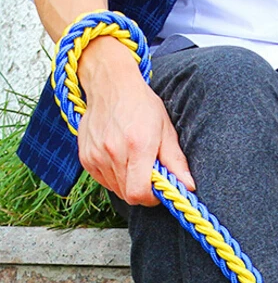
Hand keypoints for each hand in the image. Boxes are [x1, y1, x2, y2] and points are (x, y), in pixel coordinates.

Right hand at [76, 37, 195, 205]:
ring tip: (134, 163)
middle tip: (149, 175)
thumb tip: (188, 187)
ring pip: (115, 189)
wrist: (110, 84)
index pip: (139, 193)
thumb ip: (176, 162)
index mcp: (137, 147)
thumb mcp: (166, 131)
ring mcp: (95, 155)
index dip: (152, 198)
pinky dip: (114, 177)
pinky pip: (102, 181)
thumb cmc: (143, 107)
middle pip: (128, 195)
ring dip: (128, 184)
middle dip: (142, 191)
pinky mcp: (84, 157)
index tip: (159, 189)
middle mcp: (112, 152)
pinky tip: (120, 160)